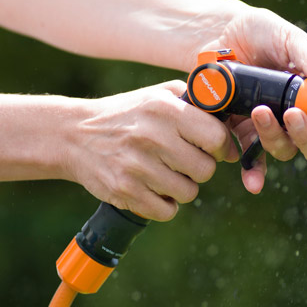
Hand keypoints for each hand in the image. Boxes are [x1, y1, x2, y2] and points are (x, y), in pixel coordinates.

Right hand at [65, 81, 236, 220]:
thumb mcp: (158, 95)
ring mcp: (137, 165)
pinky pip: (166, 211)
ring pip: (188, 192)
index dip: (220, 147)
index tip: (212, 149)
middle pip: (205, 170)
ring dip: (181, 187)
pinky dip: (164, 205)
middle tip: (183, 162)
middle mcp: (152, 136)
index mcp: (165, 109)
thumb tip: (231, 133)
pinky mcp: (124, 190)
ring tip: (165, 173)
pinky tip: (153, 189)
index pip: (215, 137)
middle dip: (199, 169)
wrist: (74, 135)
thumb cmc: (127, 115)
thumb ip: (196, 103)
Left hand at [197, 6, 306, 192]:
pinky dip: (253, 172)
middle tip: (293, 116)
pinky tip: (252, 183)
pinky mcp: (242, 131)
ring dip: (275, 137)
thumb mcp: (288, 38)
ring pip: (284, 150)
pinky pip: (251, 159)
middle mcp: (298, 117)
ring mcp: (271, 127)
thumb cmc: (260, 32)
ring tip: (258, 110)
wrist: (216, 32)